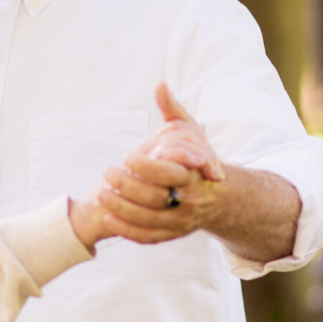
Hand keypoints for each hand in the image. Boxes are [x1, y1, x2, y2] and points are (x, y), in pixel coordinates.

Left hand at [89, 83, 226, 244]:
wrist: (220, 199)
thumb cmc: (199, 161)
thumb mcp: (190, 132)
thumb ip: (172, 109)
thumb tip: (159, 84)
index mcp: (193, 176)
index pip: (168, 172)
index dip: (145, 166)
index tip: (126, 156)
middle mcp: (190, 200)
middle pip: (155, 197)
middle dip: (127, 186)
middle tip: (107, 172)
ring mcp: (181, 221)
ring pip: (148, 219)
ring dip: (122, 208)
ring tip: (102, 194)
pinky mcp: (172, 234)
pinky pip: (148, 236)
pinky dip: (128, 230)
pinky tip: (109, 218)